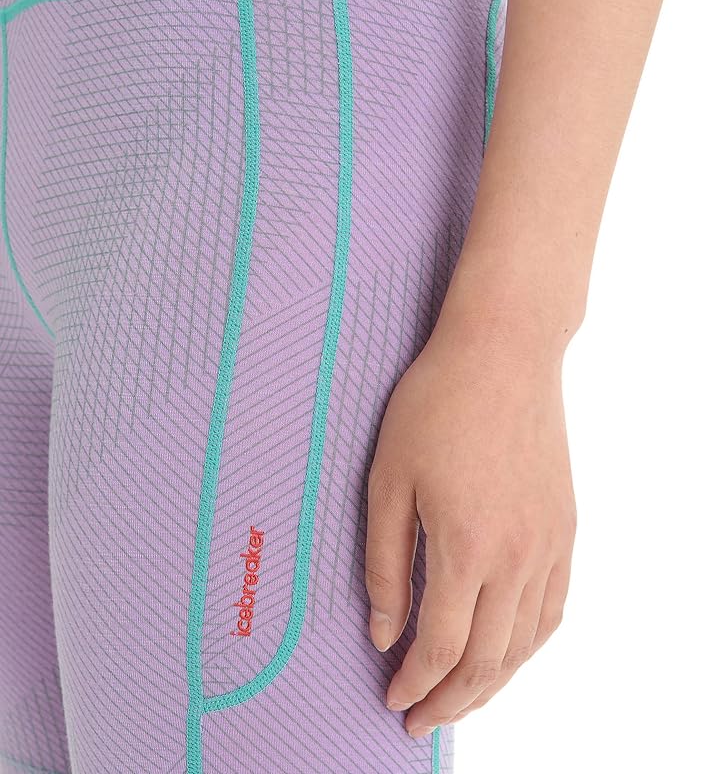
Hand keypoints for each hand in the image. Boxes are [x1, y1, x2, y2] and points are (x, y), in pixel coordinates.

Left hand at [364, 306, 576, 736]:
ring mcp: (549, 544)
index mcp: (466, 547)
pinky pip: (554, 607)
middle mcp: (517, 557)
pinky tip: (511, 651)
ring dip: (494, 682)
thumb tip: (383, 631)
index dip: (415, 682)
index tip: (394, 699)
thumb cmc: (436, 404)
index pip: (442, 646)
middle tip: (422, 719)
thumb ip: (385, 563)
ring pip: (526, 642)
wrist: (503, 352)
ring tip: (463, 699)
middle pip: (488, 659)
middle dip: (451, 699)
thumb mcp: (388, 479)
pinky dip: (530, 644)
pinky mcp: (564, 527)